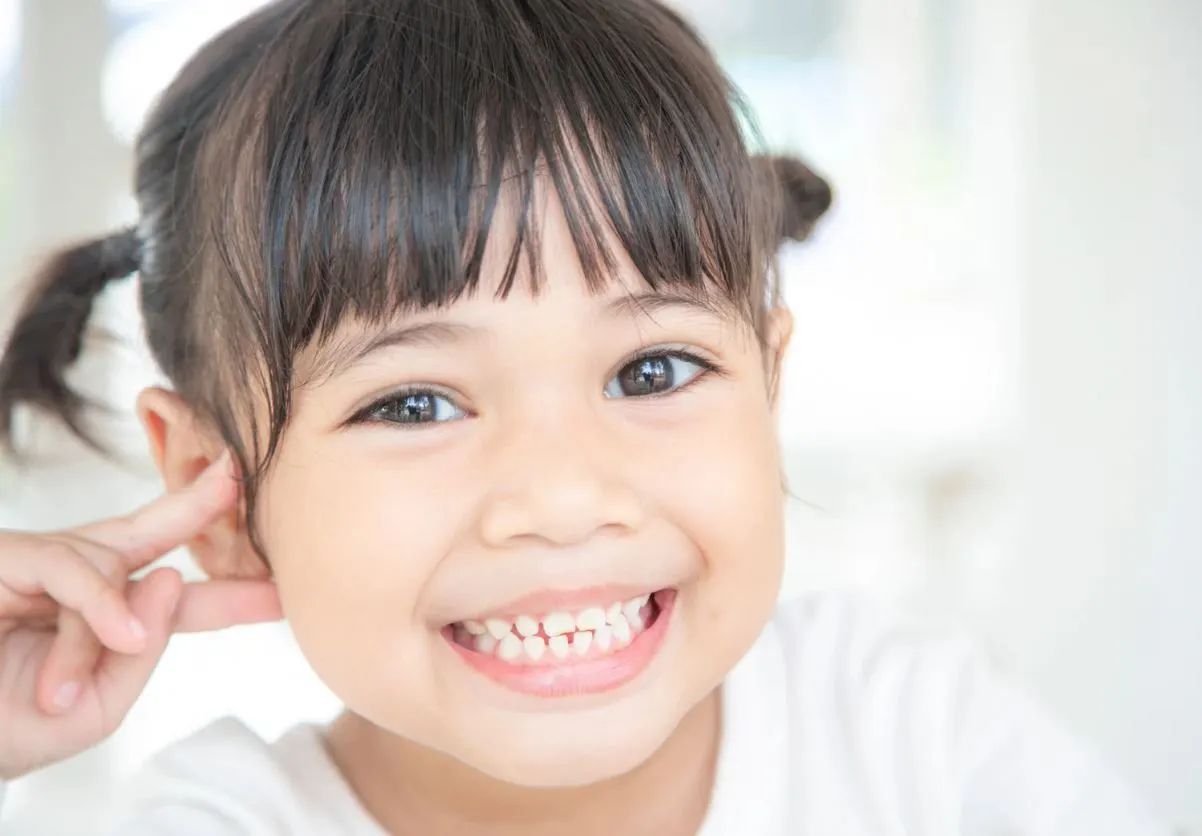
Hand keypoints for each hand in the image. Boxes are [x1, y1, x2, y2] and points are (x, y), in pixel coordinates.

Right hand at [0, 453, 282, 779]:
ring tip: (85, 676)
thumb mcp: (92, 708)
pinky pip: (71, 569)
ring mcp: (43, 565)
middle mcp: (79, 581)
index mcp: (106, 620)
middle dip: (196, 503)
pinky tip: (113, 635)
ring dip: (107, 624)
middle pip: (147, 531)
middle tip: (239, 474)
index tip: (282, 594)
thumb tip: (168, 580)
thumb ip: (140, 654)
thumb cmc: (8, 726)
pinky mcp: (11, 558)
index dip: (228, 594)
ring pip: (107, 565)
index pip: (176, 599)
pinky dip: (95, 607)